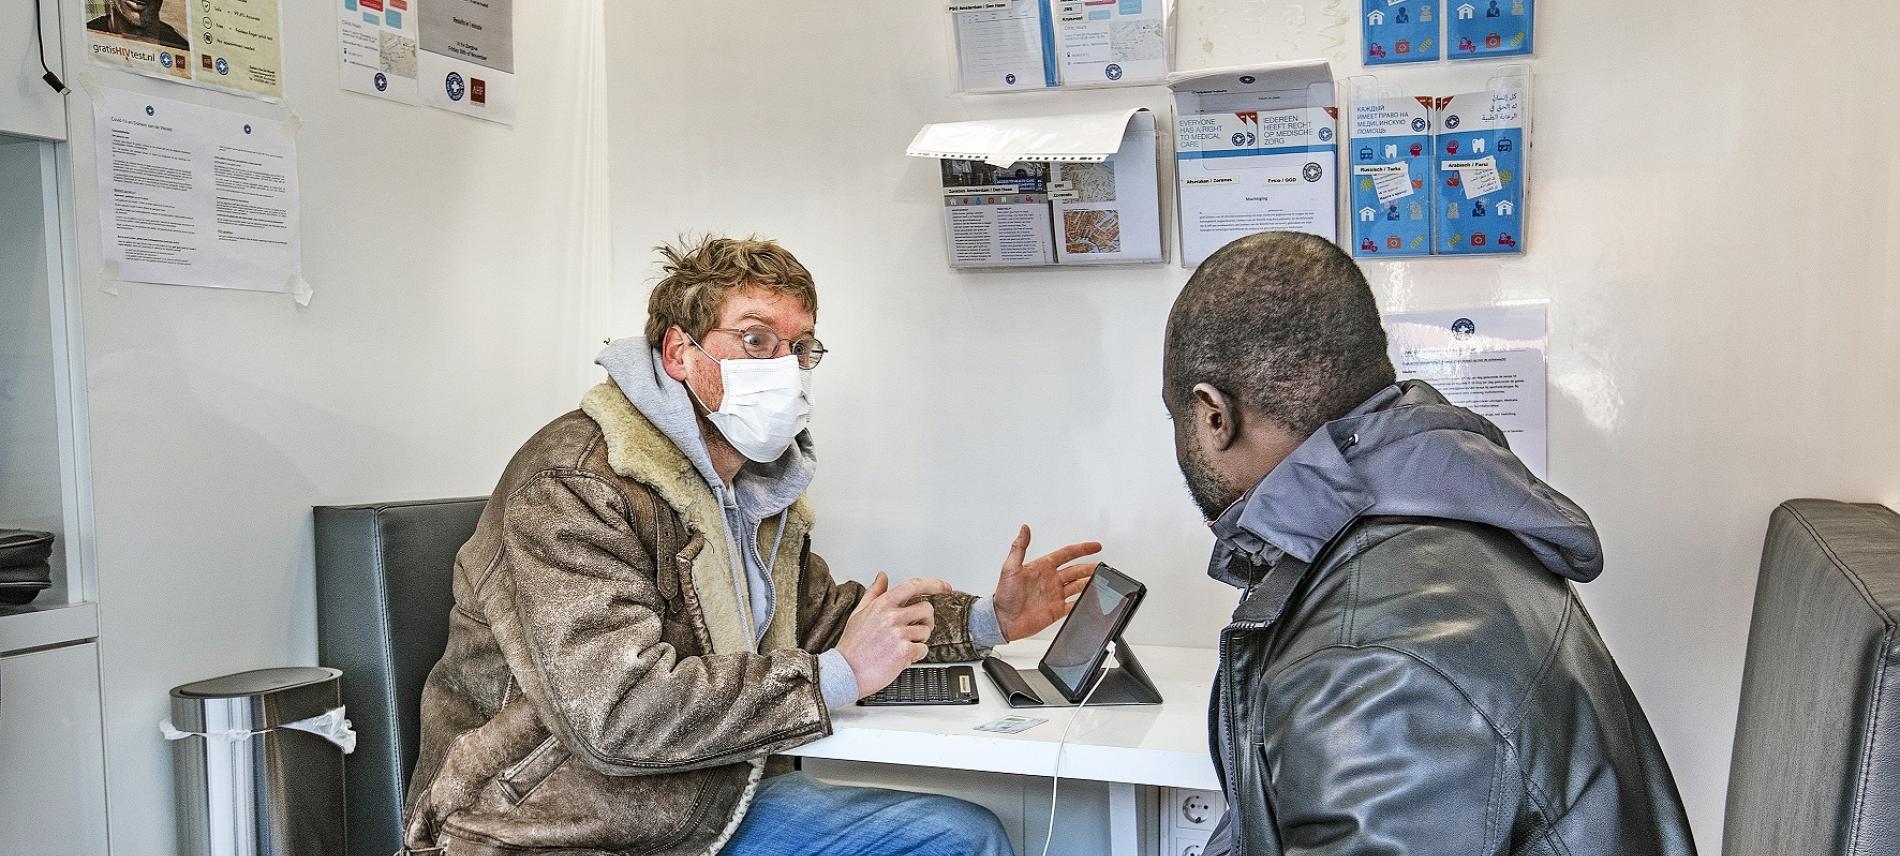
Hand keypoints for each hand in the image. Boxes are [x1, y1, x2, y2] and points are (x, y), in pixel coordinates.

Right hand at [835, 572, 950, 698]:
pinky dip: (916, 655)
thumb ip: (874, 593)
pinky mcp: (904, 651)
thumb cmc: (852, 646)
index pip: (913, 586)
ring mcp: (898, 633)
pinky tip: (901, 657)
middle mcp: (891, 616)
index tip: (945, 587)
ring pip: (926, 631)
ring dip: (918, 641)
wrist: (845, 672)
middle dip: (926, 620)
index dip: (934, 584)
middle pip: (927, 609)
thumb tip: (882, 576)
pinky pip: (923, 649)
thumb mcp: (859, 613)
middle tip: (916, 629)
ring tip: (901, 647)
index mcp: (882, 604)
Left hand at [991, 525, 1102, 642]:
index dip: (1081, 549)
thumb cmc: (1004, 595)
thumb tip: (1024, 529)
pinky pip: (1074, 604)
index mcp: (1042, 567)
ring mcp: (1055, 595)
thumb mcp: (1010, 568)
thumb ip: (1019, 548)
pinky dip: (1083, 601)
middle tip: (1101, 566)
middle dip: (1089, 567)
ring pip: (1078, 585)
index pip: (1066, 554)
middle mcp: (1050, 580)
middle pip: (1076, 570)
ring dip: (1088, 582)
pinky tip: (1091, 598)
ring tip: (1101, 580)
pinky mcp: (1056, 609)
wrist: (1003, 620)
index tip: (1095, 546)